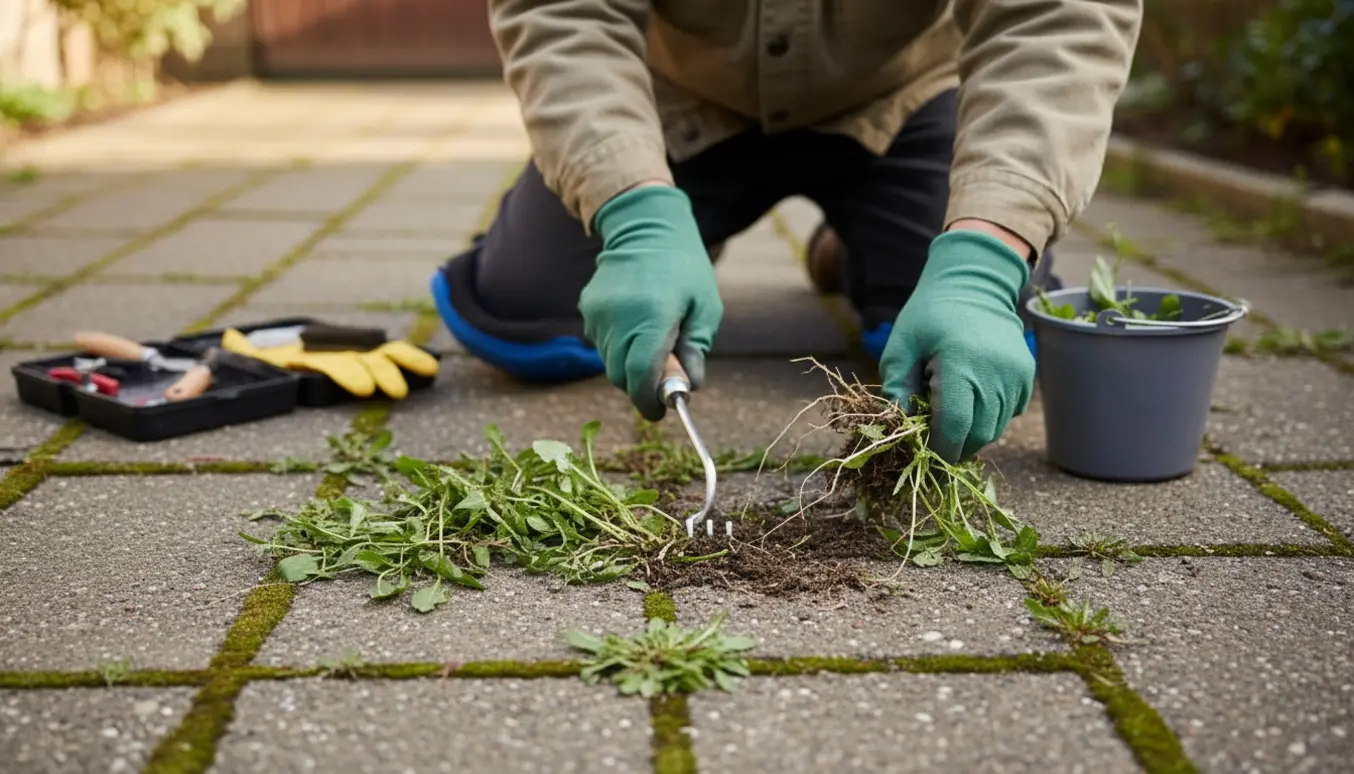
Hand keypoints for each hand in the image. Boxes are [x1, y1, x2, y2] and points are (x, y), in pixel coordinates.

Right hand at [582, 185, 722, 420]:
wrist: (645, 226)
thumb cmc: (684, 267)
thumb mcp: (705, 307)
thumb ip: (695, 349)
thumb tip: (689, 386)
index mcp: (652, 318)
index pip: (640, 377)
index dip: (649, 402)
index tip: (660, 412)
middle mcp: (618, 319)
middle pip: (621, 377)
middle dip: (640, 387)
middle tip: (664, 379)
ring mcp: (598, 314)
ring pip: (609, 363)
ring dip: (629, 366)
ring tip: (653, 342)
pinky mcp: (588, 309)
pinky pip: (601, 343)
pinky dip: (618, 347)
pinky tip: (636, 324)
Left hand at [878, 229, 1035, 462]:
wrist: (974, 284)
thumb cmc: (930, 314)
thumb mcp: (901, 344)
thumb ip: (896, 385)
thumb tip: (899, 427)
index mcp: (961, 364)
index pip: (955, 426)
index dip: (939, 448)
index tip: (923, 454)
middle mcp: (996, 373)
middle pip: (979, 435)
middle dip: (955, 447)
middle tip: (934, 443)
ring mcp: (1016, 376)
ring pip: (996, 428)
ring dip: (972, 435)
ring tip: (950, 418)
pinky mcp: (1026, 376)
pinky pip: (1009, 414)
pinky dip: (989, 419)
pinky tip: (970, 401)